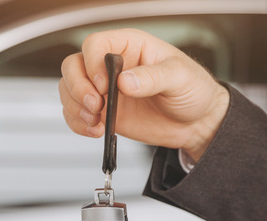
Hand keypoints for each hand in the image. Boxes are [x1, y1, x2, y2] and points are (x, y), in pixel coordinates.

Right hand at [59, 28, 229, 161]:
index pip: (95, 44)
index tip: (106, 86)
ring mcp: (104, 90)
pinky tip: (96, 130)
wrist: (196, 123)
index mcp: (129, 46)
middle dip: (78, 88)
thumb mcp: (180, 77)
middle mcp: (111, 66)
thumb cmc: (193, 90)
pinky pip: (76, 114)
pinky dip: (78, 124)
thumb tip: (125, 81)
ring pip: (69, 90)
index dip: (93, 64)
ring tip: (97, 121)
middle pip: (73, 66)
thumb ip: (153, 77)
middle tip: (97, 106)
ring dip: (76, 108)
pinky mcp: (104, 112)